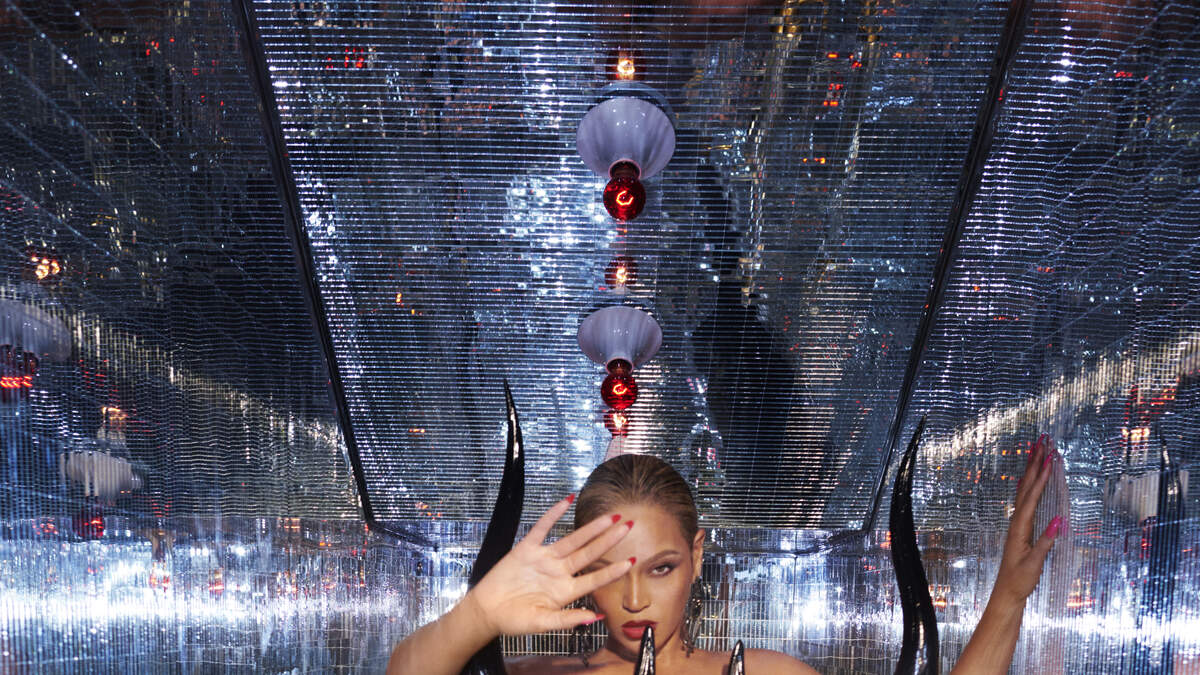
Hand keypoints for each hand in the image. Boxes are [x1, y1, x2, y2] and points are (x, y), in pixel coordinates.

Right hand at [461, 495, 633, 636]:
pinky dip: (553, 514)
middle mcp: (558, 572)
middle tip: (628, 526)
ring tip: (609, 517)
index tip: (631, 561)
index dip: (612, 571)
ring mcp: (544, 559)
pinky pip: (542, 528)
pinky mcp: (526, 549)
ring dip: (590, 528)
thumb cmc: (514, 620)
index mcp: (565, 591)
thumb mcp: (542, 623)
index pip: (594, 579)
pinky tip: (567, 502)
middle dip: (608, 540)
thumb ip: (567, 620)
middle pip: (588, 553)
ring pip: (572, 539)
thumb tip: (594, 619)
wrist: (487, 611)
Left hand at [991, 434, 1063, 607]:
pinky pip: (1026, 500)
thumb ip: (1045, 542)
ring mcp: (1018, 523)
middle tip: (1041, 442)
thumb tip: (1058, 521)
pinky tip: (1032, 478)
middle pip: (1026, 487)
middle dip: (1034, 463)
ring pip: (1025, 490)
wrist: (1008, 591)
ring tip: (1037, 450)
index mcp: (1020, 527)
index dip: (1041, 477)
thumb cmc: (1021, 580)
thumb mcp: (1035, 563)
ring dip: (1032, 470)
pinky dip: (1031, 484)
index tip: (1049, 458)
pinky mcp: (1021, 528)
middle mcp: (1016, 521)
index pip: (1032, 497)